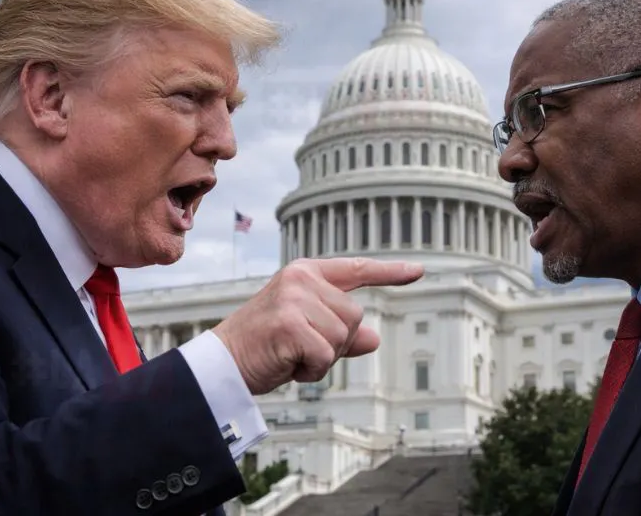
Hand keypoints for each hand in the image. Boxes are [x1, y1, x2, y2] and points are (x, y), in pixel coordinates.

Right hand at [213, 257, 423, 394]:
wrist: (221, 364)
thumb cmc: (264, 348)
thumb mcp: (307, 336)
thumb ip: (341, 334)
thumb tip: (374, 338)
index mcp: (307, 273)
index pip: (357, 270)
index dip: (390, 272)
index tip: (419, 271)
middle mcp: (301, 278)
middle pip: (355, 316)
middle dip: (336, 342)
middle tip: (301, 348)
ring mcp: (294, 298)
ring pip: (344, 336)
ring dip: (323, 357)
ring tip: (291, 355)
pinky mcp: (289, 323)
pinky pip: (326, 355)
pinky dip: (312, 370)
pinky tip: (288, 365)